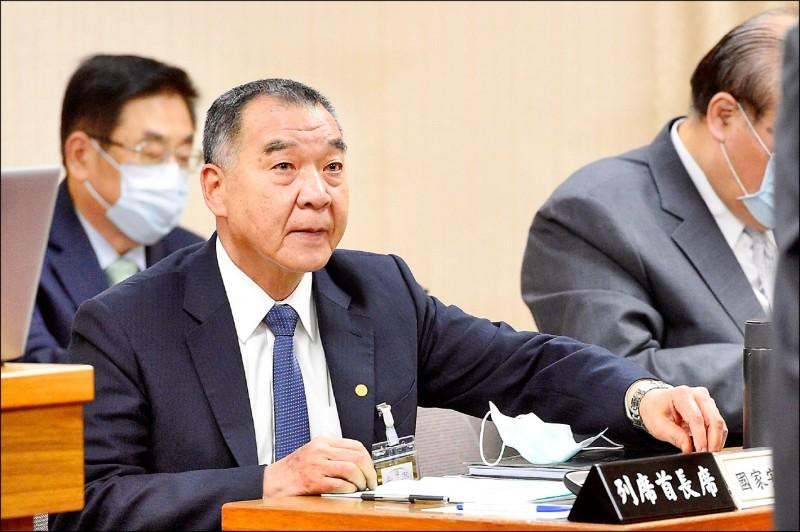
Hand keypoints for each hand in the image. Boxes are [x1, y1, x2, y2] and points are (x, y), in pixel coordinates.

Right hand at [262, 437, 377, 497]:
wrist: (272, 480)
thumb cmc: (293, 469)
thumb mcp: (314, 452)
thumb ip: (334, 453)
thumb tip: (359, 462)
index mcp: (323, 442)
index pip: (355, 445)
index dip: (368, 459)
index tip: (371, 469)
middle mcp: (320, 451)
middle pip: (357, 456)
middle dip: (369, 471)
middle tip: (370, 481)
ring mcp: (316, 466)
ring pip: (351, 469)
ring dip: (361, 481)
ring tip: (361, 487)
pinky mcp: (313, 482)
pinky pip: (339, 484)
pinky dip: (349, 489)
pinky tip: (349, 491)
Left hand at [638, 385, 727, 452]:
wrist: (654, 402)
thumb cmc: (655, 411)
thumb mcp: (658, 425)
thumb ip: (674, 436)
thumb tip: (689, 448)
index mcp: (681, 395)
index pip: (696, 418)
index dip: (701, 437)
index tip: (701, 452)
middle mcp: (697, 394)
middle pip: (713, 420)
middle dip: (713, 441)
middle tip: (708, 456)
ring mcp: (706, 400)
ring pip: (719, 423)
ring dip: (716, 440)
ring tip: (707, 453)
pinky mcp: (711, 407)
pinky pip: (719, 424)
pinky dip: (716, 437)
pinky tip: (708, 445)